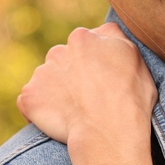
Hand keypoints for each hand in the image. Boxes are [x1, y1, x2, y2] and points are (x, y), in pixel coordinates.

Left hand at [17, 23, 157, 164]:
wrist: (109, 132)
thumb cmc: (130, 98)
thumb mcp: (134, 56)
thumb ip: (115, 38)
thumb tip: (103, 33)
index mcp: (83, 38)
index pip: (84, 44)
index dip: (93, 63)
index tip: (101, 80)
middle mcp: (58, 51)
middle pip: (63, 60)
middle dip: (72, 74)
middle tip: (88, 97)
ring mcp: (41, 74)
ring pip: (47, 79)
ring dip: (56, 91)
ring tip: (75, 111)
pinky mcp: (29, 97)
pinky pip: (31, 101)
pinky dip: (40, 110)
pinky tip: (60, 120)